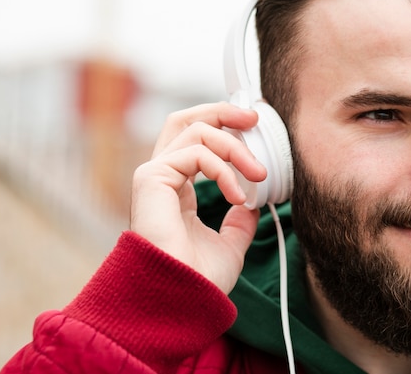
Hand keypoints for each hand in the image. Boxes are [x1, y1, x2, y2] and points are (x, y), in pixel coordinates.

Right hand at [130, 102, 266, 293]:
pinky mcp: (151, 178)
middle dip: (222, 112)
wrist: (181, 299)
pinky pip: (195, 153)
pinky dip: (223, 168)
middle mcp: (163, 177)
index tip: (254, 129)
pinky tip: (237, 194)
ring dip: (236, 147)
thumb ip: (238, 221)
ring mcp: (154, 175)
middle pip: (185, 120)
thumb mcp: (229, 245)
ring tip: (259, 174)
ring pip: (196, 131)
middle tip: (254, 118)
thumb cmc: (199, 278)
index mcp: (177, 189)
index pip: (195, 142)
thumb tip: (252, 202)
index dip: (223, 128)